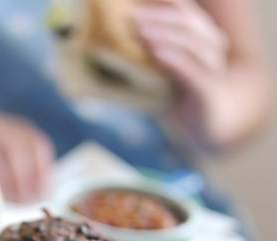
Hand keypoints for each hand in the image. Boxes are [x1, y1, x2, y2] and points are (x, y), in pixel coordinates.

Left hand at [134, 0, 229, 142]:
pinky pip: (193, 72)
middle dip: (161, 19)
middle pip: (191, 26)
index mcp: (204, 43)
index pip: (189, 15)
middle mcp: (212, 52)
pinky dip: (174, 59)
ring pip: (192, 45)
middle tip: (134, 19)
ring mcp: (213, 72)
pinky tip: (156, 53)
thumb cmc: (188, 98)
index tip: (141, 4)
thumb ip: (156, 54)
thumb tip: (126, 38)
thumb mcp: (171, 74)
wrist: (212, 129)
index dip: (170, 5)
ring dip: (165, 35)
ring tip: (141, 32)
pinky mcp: (208, 94)